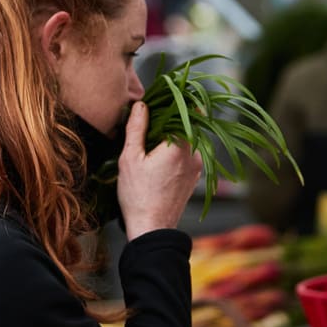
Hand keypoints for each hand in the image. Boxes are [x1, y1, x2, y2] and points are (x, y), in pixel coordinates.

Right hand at [117, 102, 201, 240]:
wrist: (152, 228)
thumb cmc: (138, 196)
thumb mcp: (130, 158)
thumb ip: (136, 128)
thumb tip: (141, 106)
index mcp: (180, 145)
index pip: (187, 110)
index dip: (175, 101)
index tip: (163, 97)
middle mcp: (194, 154)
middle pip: (187, 124)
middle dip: (171, 118)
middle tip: (151, 118)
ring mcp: (196, 167)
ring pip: (187, 140)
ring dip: (172, 136)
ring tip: (150, 142)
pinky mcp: (194, 177)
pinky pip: (187, 155)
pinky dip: (175, 151)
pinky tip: (157, 159)